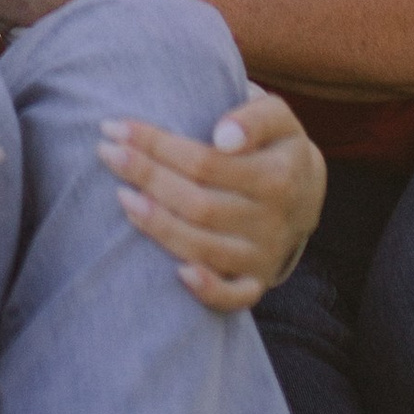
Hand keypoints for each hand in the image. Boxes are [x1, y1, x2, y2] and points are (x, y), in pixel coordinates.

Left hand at [97, 90, 324, 312]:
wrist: (305, 191)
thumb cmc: (273, 144)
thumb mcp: (276, 117)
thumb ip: (254, 117)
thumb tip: (223, 137)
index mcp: (278, 176)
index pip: (205, 162)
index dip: (157, 144)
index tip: (117, 127)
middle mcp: (273, 220)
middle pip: (198, 203)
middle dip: (146, 176)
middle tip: (107, 153)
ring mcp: (264, 255)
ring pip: (204, 247)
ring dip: (158, 225)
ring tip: (121, 197)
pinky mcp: (256, 281)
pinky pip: (236, 296)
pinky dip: (208, 290)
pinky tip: (177, 274)